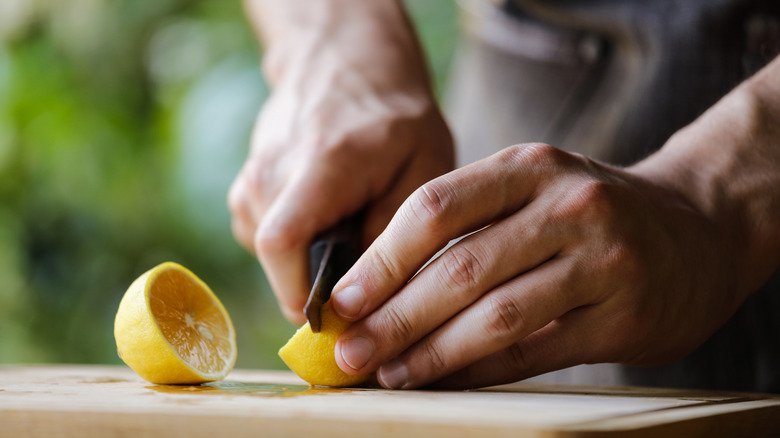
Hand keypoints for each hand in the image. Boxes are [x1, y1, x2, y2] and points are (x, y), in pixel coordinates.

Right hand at [228, 52, 453, 323]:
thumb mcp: (423, 168)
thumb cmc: (394, 119)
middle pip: (277, 262)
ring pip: (271, 257)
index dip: (304, 295)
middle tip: (363, 271)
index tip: (345, 315)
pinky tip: (327, 217)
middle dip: (318, 284)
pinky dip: (298, 245)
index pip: (282, 245)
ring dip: (310, 261)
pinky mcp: (245, 188)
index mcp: (320, 165)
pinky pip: (266, 240)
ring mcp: (251, 179)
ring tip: (349, 227)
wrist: (346, 64)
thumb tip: (364, 299)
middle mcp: (270, 172)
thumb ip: (396, 233)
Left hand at [329, 141, 752, 388]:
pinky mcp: (623, 316)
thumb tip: (379, 288)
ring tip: (388, 372)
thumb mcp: (534, 189)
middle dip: (395, 316)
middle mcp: (567, 206)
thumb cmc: (590, 212)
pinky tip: (443, 381)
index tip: (340, 299)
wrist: (698, 227)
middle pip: (460, 267)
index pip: (435, 208)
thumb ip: (467, 226)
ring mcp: (601, 261)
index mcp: (529, 167)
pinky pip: (534, 352)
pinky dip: (479, 371)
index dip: (381, 259)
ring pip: (496, 315)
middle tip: (350, 350)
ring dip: (431, 351)